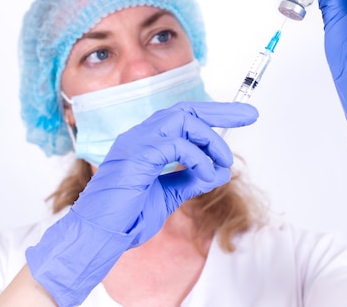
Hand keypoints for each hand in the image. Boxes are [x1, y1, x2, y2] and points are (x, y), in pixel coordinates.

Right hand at [26, 101, 257, 305]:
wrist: (97, 237)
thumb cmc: (126, 216)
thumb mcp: (168, 196)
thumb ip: (190, 180)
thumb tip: (220, 171)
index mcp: (146, 141)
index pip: (184, 117)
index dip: (214, 113)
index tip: (242, 115)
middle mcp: (140, 136)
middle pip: (186, 110)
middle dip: (220, 111)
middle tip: (249, 117)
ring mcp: (135, 144)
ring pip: (182, 121)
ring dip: (210, 141)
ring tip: (222, 163)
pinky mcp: (134, 158)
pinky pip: (175, 146)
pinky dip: (197, 159)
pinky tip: (204, 176)